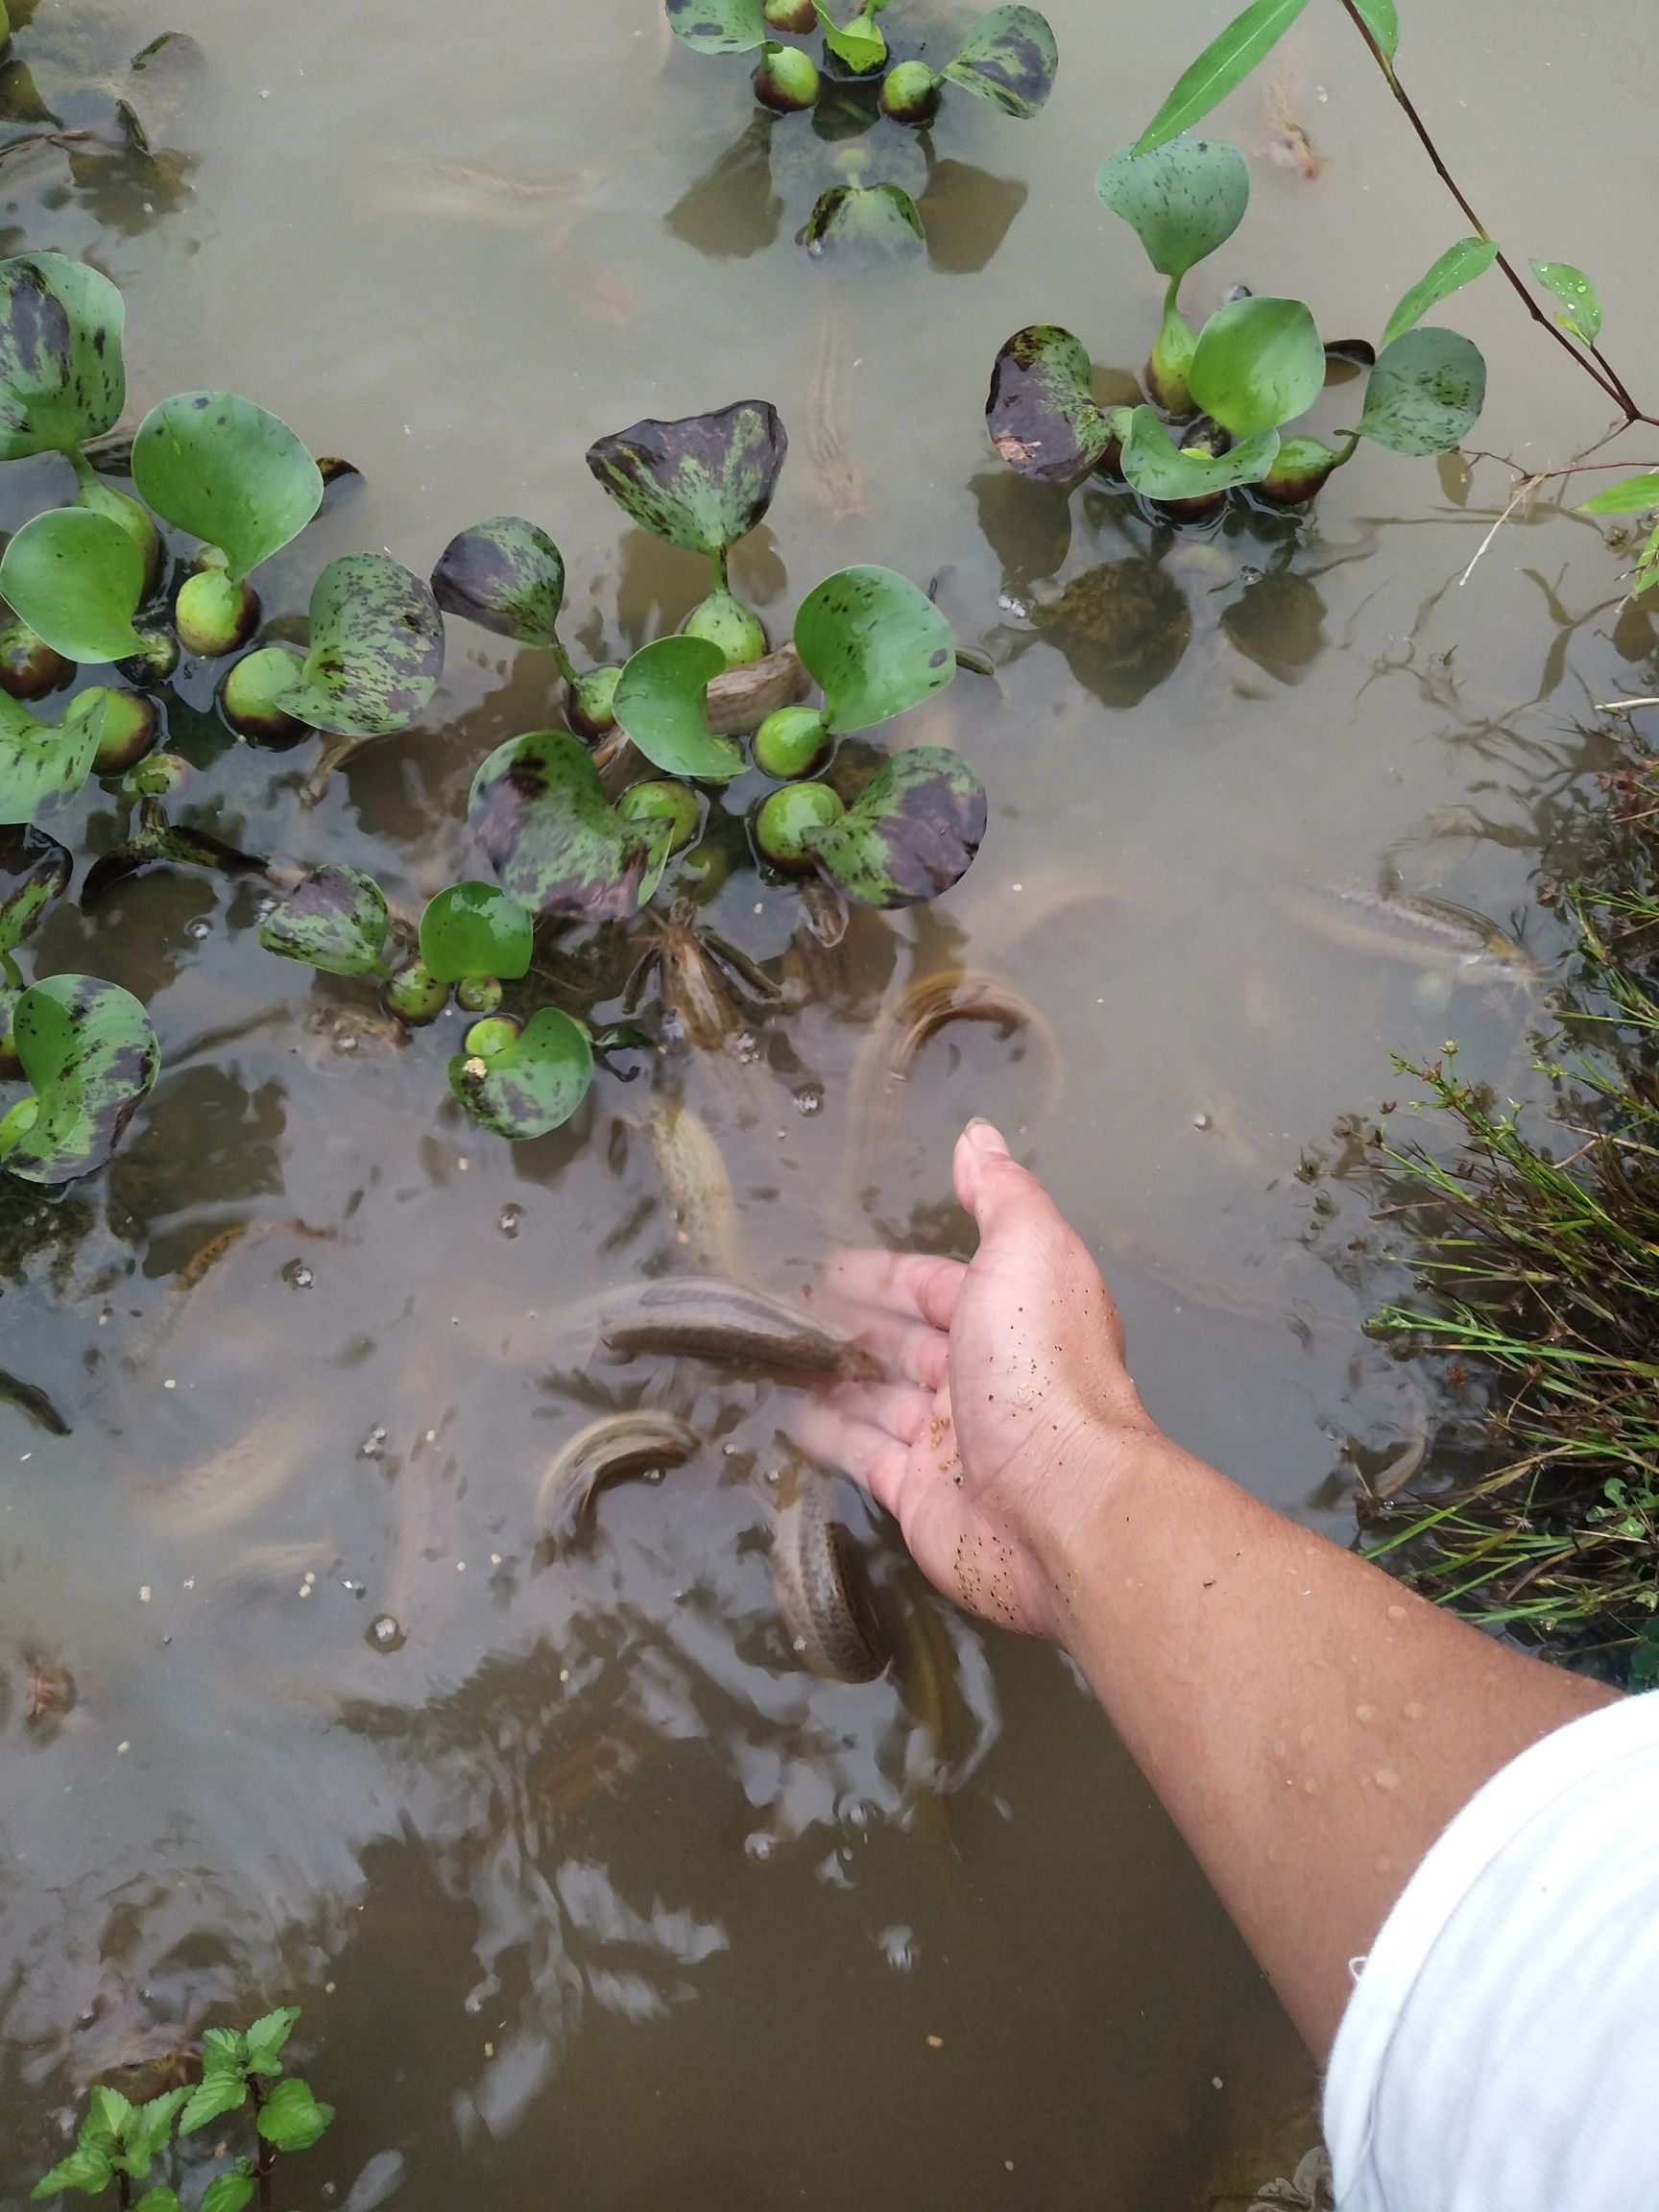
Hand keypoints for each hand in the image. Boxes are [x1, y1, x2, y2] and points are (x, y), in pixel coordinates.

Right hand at [797, 1120, 1162, 1642]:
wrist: (1062, 1502)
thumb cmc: (1044, 1367)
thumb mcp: (1028, 1249)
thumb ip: (999, 1193)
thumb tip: (979, 1137)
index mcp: (1012, 1313)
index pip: (936, 1284)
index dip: (884, 1272)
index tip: (826, 1262)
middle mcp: (984, 1374)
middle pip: (905, 1340)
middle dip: (852, 1321)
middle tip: (785, 1306)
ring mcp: (949, 1439)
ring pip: (877, 1396)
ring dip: (832, 1373)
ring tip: (772, 1353)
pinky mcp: (919, 1494)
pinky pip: (862, 1455)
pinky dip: (827, 1433)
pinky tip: (790, 1414)